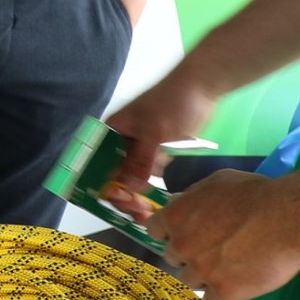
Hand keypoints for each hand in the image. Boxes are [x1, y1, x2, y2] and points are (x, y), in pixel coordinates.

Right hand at [103, 68, 221, 213]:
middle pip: (115, 173)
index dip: (104, 183)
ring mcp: (140, 146)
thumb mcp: (154, 132)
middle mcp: (121, 141)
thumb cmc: (171, 103)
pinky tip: (159, 200)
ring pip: (132, 175)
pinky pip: (149, 171)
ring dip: (138, 193)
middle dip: (124, 194)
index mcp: (111, 131)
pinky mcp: (157, 149)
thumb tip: (129, 188)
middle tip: (140, 212)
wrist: (201, 87)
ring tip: (150, 212)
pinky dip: (152, 183)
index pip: (98, 163)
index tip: (121, 201)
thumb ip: (140, 161)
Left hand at [147, 169, 299, 299]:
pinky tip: (233, 288)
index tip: (181, 235)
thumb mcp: (216, 183)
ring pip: (189, 281)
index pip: (154, 230)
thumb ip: (191, 197)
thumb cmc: (255, 194)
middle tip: (210, 252)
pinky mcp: (224, 291)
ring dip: (203, 277)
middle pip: (172, 258)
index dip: (168, 233)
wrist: (286, 219)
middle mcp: (182, 245)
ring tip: (224, 270)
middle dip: (188, 255)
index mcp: (175, 217)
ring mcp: (201, 270)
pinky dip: (221, 295)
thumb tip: (177, 202)